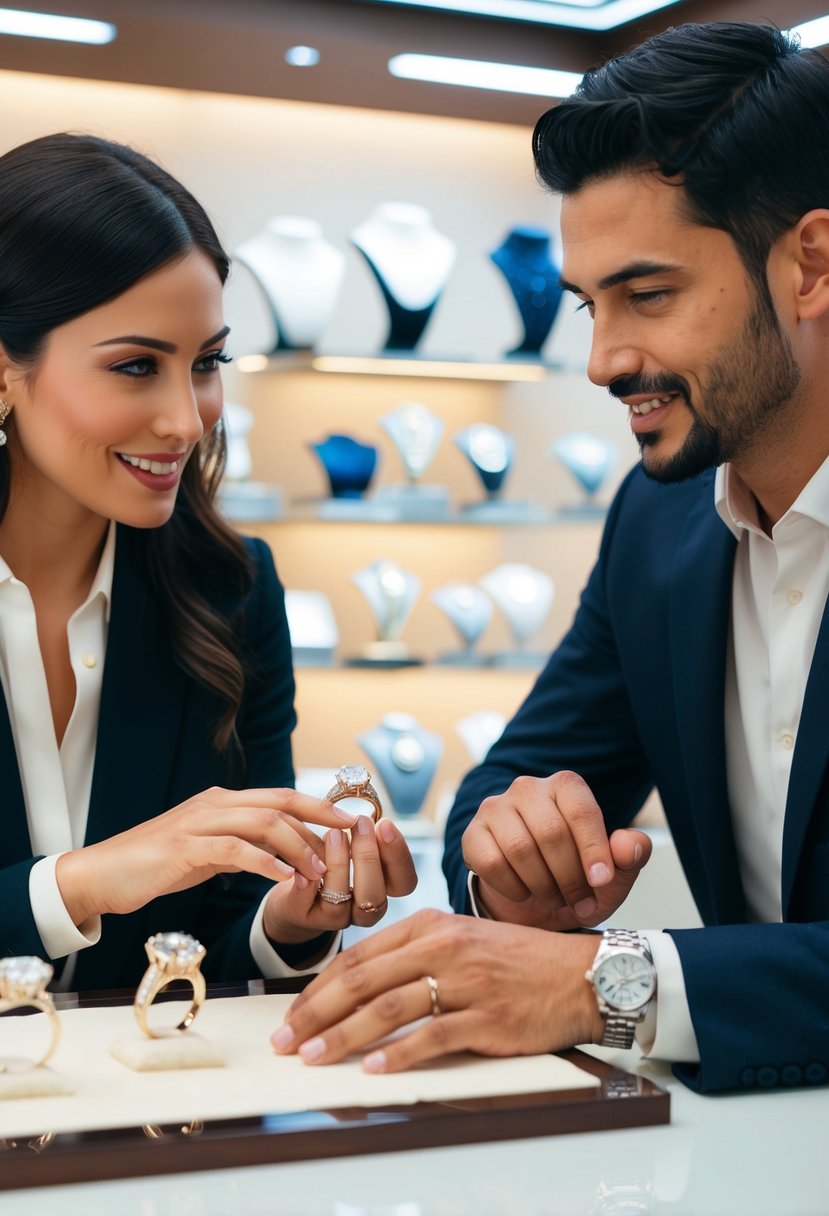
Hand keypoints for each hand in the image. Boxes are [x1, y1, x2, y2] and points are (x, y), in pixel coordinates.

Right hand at [55, 787, 360, 925]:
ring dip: (298, 846)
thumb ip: (241, 847)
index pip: (281, 796)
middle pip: (280, 802)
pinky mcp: (185, 847)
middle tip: (352, 836)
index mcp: (223, 801)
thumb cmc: (155, 866)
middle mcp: (215, 803)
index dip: (319, 806)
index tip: (351, 822)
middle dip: (321, 817)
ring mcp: (199, 822)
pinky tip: (285, 880)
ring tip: (322, 870)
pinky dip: (265, 864)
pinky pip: (235, 850)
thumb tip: (277, 855)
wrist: (102, 875)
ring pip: (263, 823)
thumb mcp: (208, 852)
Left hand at [262, 814, 417, 944]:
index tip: (385, 824)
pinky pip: (307, 903)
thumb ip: (369, 837)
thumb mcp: (355, 845)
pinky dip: (306, 883)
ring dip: (338, 866)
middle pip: (375, 895)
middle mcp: (364, 909)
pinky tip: (305, 863)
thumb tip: (374, 821)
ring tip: (333, 834)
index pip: (405, 883)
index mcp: (383, 889)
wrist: (298, 888)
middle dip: (368, 857)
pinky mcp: (306, 916)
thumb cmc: (333, 859)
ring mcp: (336, 917)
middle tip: (359, 823)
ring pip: (340, 903)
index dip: (399, 856)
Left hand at [271, 908, 603, 1071]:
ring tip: (314, 1057)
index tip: (291, 1013)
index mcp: (430, 925)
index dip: (319, 987)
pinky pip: (432, 1036)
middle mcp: (443, 947)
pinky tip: (374, 1069)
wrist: (580, 973)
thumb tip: (361, 986)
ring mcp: (465, 982)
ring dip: (344, 1036)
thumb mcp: (461, 938)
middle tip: (287, 1040)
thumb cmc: (518, 960)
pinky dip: (399, 1054)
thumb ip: (414, 954)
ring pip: (388, 1009)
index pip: (360, 957)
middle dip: (317, 1013)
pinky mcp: (486, 1016)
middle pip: (364, 982)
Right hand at [462, 771, 650, 929]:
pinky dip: (513, 888)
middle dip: (570, 877)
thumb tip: (631, 844)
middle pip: (551, 833)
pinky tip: (525, 892)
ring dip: (543, 885)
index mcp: (566, 786)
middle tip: (581, 903)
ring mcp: (496, 808)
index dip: (594, 849)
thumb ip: (631, 855)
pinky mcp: (473, 833)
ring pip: (520, 848)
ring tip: (556, 900)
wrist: (532, 899)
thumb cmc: (576, 877)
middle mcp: (528, 788)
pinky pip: (492, 863)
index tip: (601, 882)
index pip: (581, 811)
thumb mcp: (613, 874)